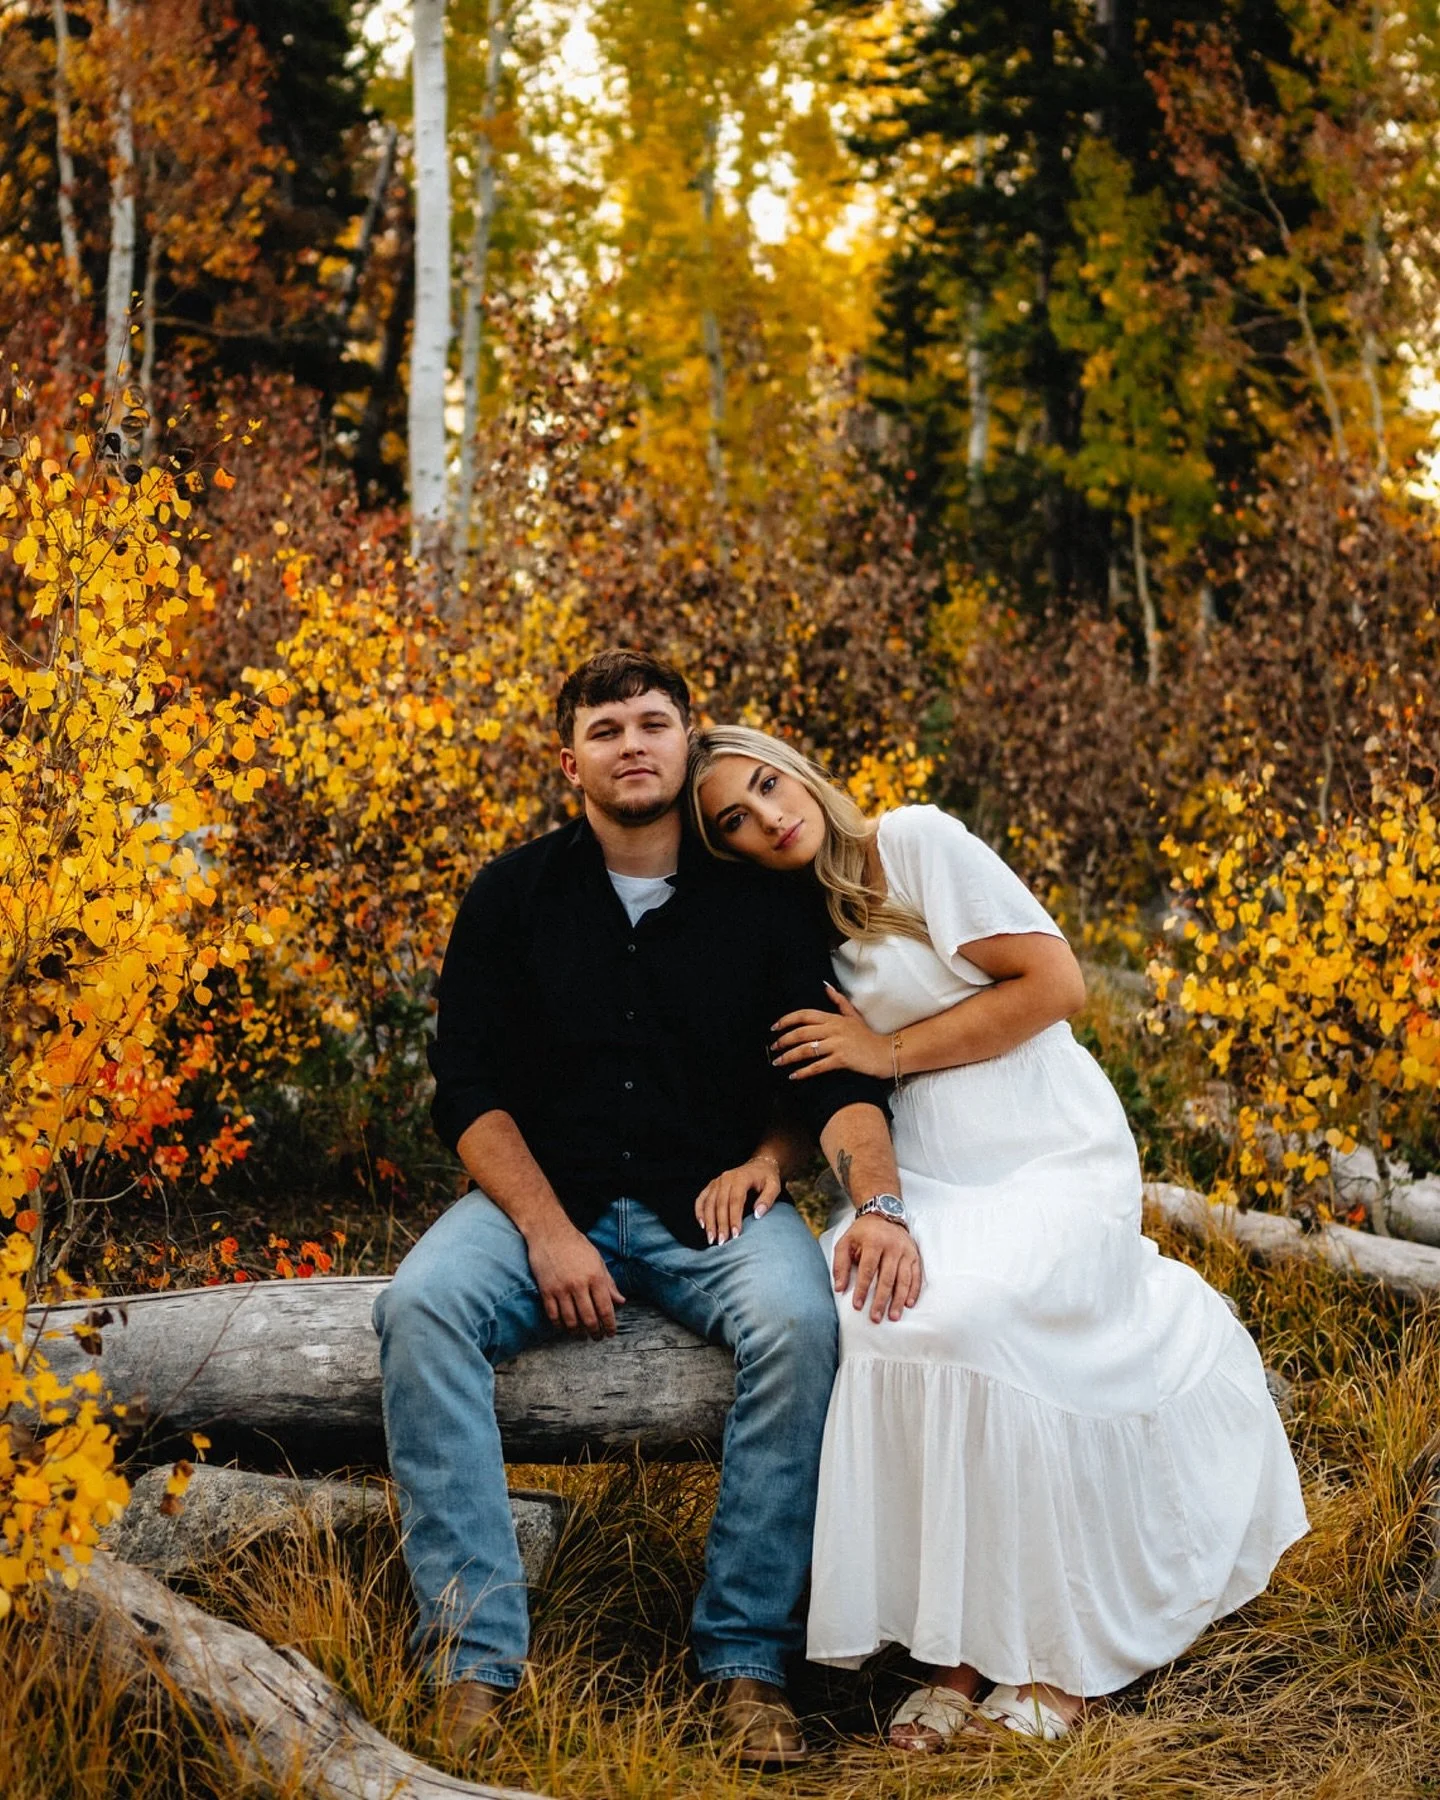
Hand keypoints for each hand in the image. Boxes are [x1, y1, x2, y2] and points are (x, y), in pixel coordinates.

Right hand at [526, 1224, 625, 1337]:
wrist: (550, 1233)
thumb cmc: (576, 1245)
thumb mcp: (597, 1261)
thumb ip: (609, 1283)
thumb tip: (620, 1301)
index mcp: (595, 1277)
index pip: (605, 1309)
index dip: (609, 1325)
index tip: (611, 1333)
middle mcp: (579, 1285)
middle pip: (589, 1318)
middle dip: (595, 1332)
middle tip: (597, 1337)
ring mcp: (561, 1289)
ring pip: (571, 1321)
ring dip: (577, 1332)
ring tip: (581, 1335)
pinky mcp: (546, 1290)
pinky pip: (553, 1315)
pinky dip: (559, 1325)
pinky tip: (564, 1327)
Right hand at [694, 1154, 782, 1246]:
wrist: (759, 1165)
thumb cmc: (767, 1178)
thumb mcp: (774, 1186)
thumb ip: (767, 1199)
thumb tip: (758, 1215)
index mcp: (741, 1178)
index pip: (736, 1201)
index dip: (734, 1218)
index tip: (736, 1235)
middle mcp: (726, 1179)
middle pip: (720, 1204)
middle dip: (720, 1224)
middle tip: (722, 1242)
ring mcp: (717, 1182)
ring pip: (709, 1203)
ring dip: (709, 1222)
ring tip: (711, 1239)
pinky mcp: (712, 1185)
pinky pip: (701, 1199)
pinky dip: (699, 1212)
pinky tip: (702, 1225)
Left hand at [771, 984, 889, 1080]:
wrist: (886, 1053)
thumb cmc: (869, 1036)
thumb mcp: (853, 1016)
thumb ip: (839, 1001)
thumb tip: (826, 986)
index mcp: (834, 1018)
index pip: (805, 1014)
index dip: (787, 1020)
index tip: (774, 1027)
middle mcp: (834, 1029)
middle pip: (801, 1032)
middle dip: (784, 1040)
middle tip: (773, 1048)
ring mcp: (838, 1044)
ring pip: (806, 1049)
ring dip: (789, 1057)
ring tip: (778, 1062)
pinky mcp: (842, 1059)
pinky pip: (818, 1065)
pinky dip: (804, 1071)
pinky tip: (794, 1076)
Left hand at [832, 1214, 922, 1322]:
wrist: (884, 1214)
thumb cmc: (862, 1233)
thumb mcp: (845, 1243)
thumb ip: (840, 1265)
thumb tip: (839, 1288)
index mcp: (873, 1242)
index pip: (868, 1270)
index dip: (863, 1289)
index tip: (858, 1306)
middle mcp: (892, 1246)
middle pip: (887, 1278)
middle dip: (881, 1300)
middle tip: (875, 1318)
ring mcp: (905, 1251)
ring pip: (904, 1279)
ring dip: (899, 1300)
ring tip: (893, 1316)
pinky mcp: (914, 1255)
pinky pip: (916, 1276)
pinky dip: (914, 1291)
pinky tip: (909, 1304)